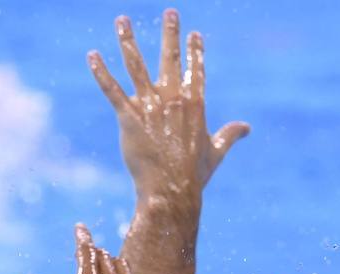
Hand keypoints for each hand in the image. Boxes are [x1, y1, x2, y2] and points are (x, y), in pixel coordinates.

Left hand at [90, 10, 249, 206]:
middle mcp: (173, 98)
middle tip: (170, 12)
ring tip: (121, 19)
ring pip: (136, 65)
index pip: (196, 70)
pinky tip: (92, 55)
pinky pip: (112, 90)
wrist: (171, 191)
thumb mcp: (216, 151)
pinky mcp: (129, 117)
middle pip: (170, 58)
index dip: (195, 51)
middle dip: (170, 33)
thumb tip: (247, 128)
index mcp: (195, 104)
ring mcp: (150, 106)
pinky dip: (101, 72)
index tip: (194, 34)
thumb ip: (229, 134)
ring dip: (127, 40)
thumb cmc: (195, 175)